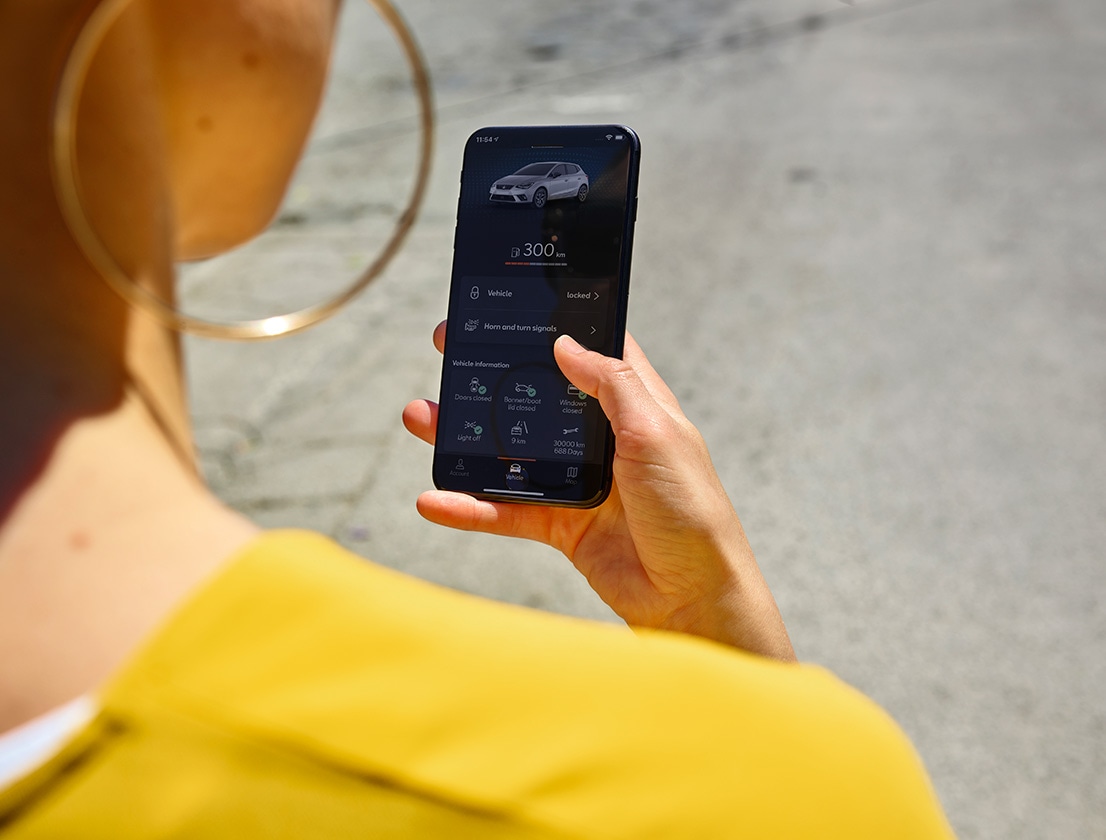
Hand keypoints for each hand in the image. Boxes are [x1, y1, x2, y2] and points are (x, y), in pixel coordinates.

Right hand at [403, 324, 794, 660]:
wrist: (693, 598)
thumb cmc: (692, 511)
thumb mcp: (656, 434)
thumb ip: (612, 386)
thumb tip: (566, 343)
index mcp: (633, 405)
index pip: (588, 351)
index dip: (551, 326)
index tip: (507, 306)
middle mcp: (603, 437)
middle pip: (536, 395)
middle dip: (491, 372)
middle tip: (448, 349)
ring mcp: (579, 481)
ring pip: (511, 450)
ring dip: (466, 436)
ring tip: (420, 417)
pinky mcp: (562, 524)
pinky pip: (506, 511)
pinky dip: (470, 507)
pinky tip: (434, 498)